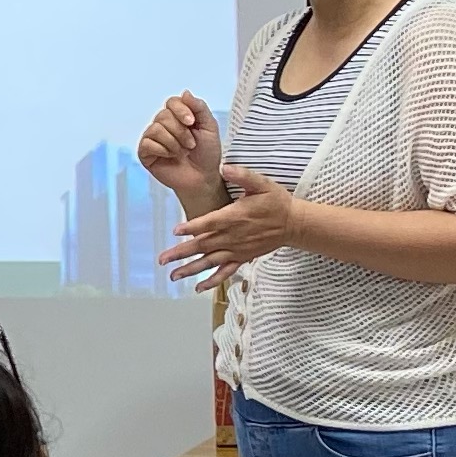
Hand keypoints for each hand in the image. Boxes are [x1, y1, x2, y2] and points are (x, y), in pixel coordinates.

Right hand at [134, 92, 223, 201]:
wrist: (203, 177)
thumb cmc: (207, 153)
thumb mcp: (209, 127)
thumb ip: (199, 108)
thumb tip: (185, 92)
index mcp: (178, 116)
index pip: (172, 102)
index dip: (181, 110)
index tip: (192, 123)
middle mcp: (163, 124)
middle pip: (163, 116)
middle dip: (180, 132)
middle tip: (191, 145)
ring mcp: (152, 138)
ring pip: (156, 129)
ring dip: (173, 143)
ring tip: (182, 152)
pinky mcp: (145, 152)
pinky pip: (148, 143)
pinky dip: (163, 150)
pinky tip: (170, 157)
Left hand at [157, 164, 302, 291]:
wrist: (294, 223)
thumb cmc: (276, 202)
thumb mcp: (262, 183)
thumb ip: (243, 175)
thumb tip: (225, 168)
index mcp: (235, 217)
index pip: (210, 222)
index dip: (193, 227)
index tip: (177, 230)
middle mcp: (233, 236)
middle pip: (203, 245)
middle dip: (181, 253)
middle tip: (162, 259)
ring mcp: (237, 249)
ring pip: (210, 261)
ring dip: (190, 269)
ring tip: (173, 276)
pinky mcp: (242, 258)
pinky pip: (225, 272)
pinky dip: (212, 281)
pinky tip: (198, 288)